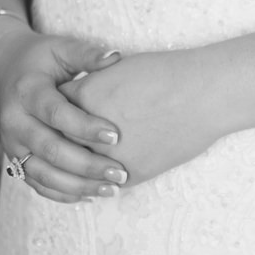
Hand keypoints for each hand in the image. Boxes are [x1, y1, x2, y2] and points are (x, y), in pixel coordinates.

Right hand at [0, 22, 127, 202]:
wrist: (2, 68)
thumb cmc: (40, 57)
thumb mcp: (60, 47)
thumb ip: (86, 54)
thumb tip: (116, 58)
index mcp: (27, 91)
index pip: (56, 113)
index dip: (85, 127)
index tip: (116, 136)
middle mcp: (14, 121)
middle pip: (50, 150)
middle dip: (87, 165)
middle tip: (121, 172)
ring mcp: (11, 144)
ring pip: (42, 174)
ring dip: (78, 186)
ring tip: (111, 189)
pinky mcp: (14, 159)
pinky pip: (35, 183)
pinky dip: (61, 194)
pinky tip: (90, 196)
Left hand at [61, 51, 224, 188]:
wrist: (203, 93)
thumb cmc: (165, 73)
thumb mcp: (118, 69)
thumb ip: (93, 84)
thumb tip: (78, 95)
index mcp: (84, 98)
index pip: (52, 112)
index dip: (53, 115)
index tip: (57, 118)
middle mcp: (88, 130)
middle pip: (57, 144)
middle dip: (58, 144)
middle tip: (58, 145)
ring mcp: (108, 156)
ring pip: (77, 171)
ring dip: (75, 170)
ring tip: (76, 167)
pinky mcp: (129, 175)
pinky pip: (103, 186)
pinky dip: (99, 184)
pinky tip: (99, 181)